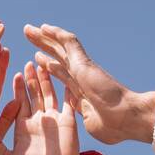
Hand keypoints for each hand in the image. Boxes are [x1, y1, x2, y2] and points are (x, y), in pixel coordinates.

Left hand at [0, 62, 95, 154]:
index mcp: (23, 126)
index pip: (19, 102)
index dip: (17, 88)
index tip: (14, 73)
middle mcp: (38, 119)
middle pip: (33, 94)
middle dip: (30, 79)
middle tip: (27, 63)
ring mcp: (54, 119)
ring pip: (49, 94)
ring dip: (46, 80)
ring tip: (42, 65)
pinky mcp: (68, 121)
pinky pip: (68, 102)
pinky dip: (67, 89)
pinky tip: (65, 76)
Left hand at [24, 24, 154, 143]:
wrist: (125, 120)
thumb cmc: (113, 127)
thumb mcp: (90, 123)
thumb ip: (82, 114)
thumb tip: (79, 110)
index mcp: (80, 91)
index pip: (61, 73)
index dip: (49, 65)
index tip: (37, 60)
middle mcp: (80, 76)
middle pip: (57, 56)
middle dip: (43, 45)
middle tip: (28, 34)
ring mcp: (82, 69)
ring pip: (60, 47)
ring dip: (44, 37)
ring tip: (29, 29)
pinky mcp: (83, 63)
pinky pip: (69, 43)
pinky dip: (57, 34)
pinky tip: (44, 27)